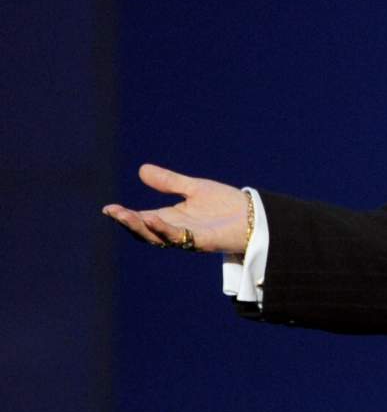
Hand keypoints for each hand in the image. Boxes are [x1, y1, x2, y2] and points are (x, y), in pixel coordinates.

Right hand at [102, 163, 248, 254]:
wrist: (253, 215)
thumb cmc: (225, 204)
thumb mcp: (193, 188)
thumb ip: (169, 182)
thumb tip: (142, 170)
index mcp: (171, 218)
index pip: (142, 219)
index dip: (125, 215)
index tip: (108, 208)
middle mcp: (175, 230)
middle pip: (144, 231)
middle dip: (128, 222)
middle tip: (113, 212)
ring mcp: (187, 238)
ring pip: (157, 237)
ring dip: (141, 227)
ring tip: (126, 215)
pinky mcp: (201, 242)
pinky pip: (179, 237)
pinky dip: (165, 229)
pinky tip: (154, 219)